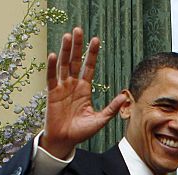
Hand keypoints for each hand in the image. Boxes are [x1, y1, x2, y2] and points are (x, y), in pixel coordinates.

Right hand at [41, 27, 127, 158]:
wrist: (66, 141)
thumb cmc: (81, 132)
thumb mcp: (100, 120)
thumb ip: (111, 108)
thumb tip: (125, 97)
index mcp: (84, 89)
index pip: (89, 67)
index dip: (92, 54)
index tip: (96, 40)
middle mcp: (72, 85)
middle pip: (74, 61)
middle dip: (77, 46)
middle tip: (78, 30)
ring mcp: (61, 88)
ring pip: (63, 65)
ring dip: (64, 51)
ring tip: (67, 36)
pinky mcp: (52, 94)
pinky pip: (51, 78)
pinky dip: (52, 67)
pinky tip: (53, 55)